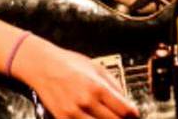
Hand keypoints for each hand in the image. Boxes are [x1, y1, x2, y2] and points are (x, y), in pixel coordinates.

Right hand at [13, 36, 138, 118]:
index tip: (134, 115)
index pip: (124, 110)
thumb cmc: (69, 63)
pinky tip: (93, 117)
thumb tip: (126, 99)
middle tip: (124, 117)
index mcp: (97, 87)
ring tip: (108, 116)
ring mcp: (73, 113)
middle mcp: (86, 102)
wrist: (42, 66)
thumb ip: (113, 84)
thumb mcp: (96, 67)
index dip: (133, 115)